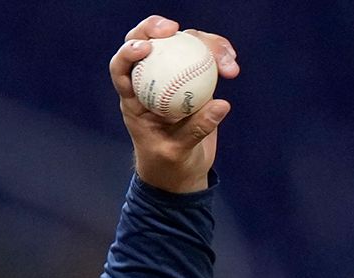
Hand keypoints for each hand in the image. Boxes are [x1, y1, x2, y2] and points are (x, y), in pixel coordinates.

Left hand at [112, 15, 239, 192]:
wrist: (181, 172)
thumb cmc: (169, 165)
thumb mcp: (178, 153)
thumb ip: (196, 130)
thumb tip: (221, 104)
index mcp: (133, 99)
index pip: (122, 69)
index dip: (128, 52)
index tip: (147, 47)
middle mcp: (150, 82)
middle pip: (147, 44)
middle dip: (156, 28)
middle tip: (176, 29)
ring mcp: (173, 76)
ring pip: (181, 45)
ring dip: (205, 43)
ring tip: (228, 63)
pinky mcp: (194, 77)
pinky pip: (204, 56)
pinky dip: (218, 55)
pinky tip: (232, 66)